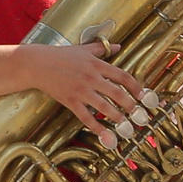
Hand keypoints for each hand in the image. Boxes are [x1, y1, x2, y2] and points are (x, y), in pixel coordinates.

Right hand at [28, 41, 146, 143]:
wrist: (38, 64)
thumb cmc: (61, 55)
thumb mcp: (83, 48)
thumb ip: (102, 48)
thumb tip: (118, 46)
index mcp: (97, 64)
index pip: (122, 76)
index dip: (136, 87)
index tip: (144, 97)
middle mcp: (92, 77)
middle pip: (117, 93)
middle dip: (131, 106)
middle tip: (140, 116)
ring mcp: (81, 90)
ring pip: (104, 107)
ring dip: (118, 118)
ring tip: (127, 128)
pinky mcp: (70, 101)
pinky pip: (86, 116)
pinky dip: (96, 127)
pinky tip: (104, 135)